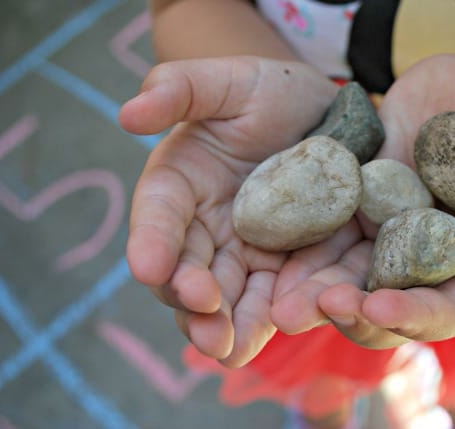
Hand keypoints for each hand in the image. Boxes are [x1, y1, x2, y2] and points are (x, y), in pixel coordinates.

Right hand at [120, 57, 337, 366]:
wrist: (325, 116)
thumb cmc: (269, 91)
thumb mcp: (228, 80)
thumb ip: (179, 88)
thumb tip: (129, 113)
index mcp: (179, 184)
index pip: (159, 217)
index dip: (153, 242)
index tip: (150, 266)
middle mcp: (203, 227)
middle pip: (186, 270)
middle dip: (189, 298)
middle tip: (203, 317)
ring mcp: (242, 252)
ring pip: (224, 298)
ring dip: (223, 325)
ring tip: (227, 347)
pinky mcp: (280, 267)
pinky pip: (269, 300)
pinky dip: (263, 321)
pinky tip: (262, 341)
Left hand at [271, 54, 454, 346]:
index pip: (443, 310)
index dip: (412, 316)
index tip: (378, 309)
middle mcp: (425, 266)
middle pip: (385, 301)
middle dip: (348, 310)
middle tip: (309, 308)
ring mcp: (385, 239)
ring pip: (346, 273)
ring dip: (313, 289)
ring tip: (280, 298)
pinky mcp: (355, 210)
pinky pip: (325, 231)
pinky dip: (301, 243)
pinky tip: (269, 246)